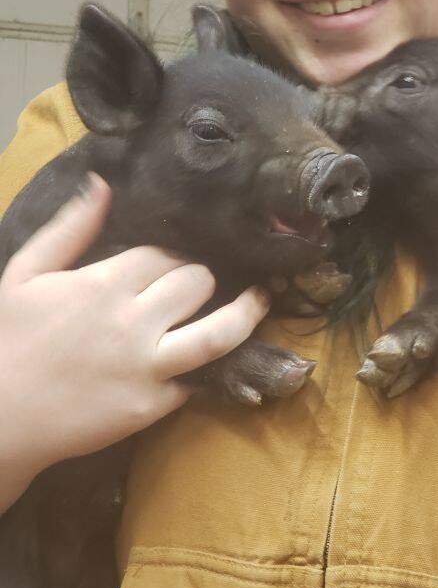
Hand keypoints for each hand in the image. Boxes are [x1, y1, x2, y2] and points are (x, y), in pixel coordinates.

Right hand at [0, 174, 268, 508]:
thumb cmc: (9, 340)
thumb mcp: (25, 273)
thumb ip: (69, 228)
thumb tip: (102, 182)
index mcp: (104, 282)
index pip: (165, 253)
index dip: (172, 255)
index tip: (172, 263)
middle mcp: (133, 321)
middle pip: (197, 282)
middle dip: (201, 278)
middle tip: (199, 284)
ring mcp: (147, 366)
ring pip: (220, 331)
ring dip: (248, 312)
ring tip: (262, 299)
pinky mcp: (152, 406)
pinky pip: (197, 379)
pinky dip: (209, 365)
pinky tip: (220, 354)